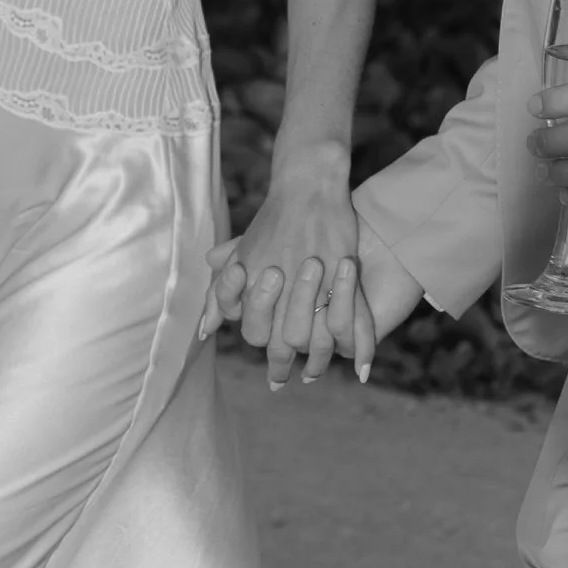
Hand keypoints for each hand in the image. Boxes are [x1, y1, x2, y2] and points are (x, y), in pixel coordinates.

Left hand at [203, 145, 367, 387]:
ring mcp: (316, 282)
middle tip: (296, 379)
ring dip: (321, 358)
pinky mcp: (342, 274)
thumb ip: (222, 296)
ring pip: (320, 336)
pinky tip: (362, 369)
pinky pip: (354, 319)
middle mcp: (284, 286)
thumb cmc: (271, 224)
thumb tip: (205, 331)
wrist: (307, 188)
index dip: (268, 358)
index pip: (257, 333)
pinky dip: (360, 347)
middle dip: (290, 363)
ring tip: (321, 372)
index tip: (276, 379)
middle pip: (287, 339)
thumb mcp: (241, 257)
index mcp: (256, 284)